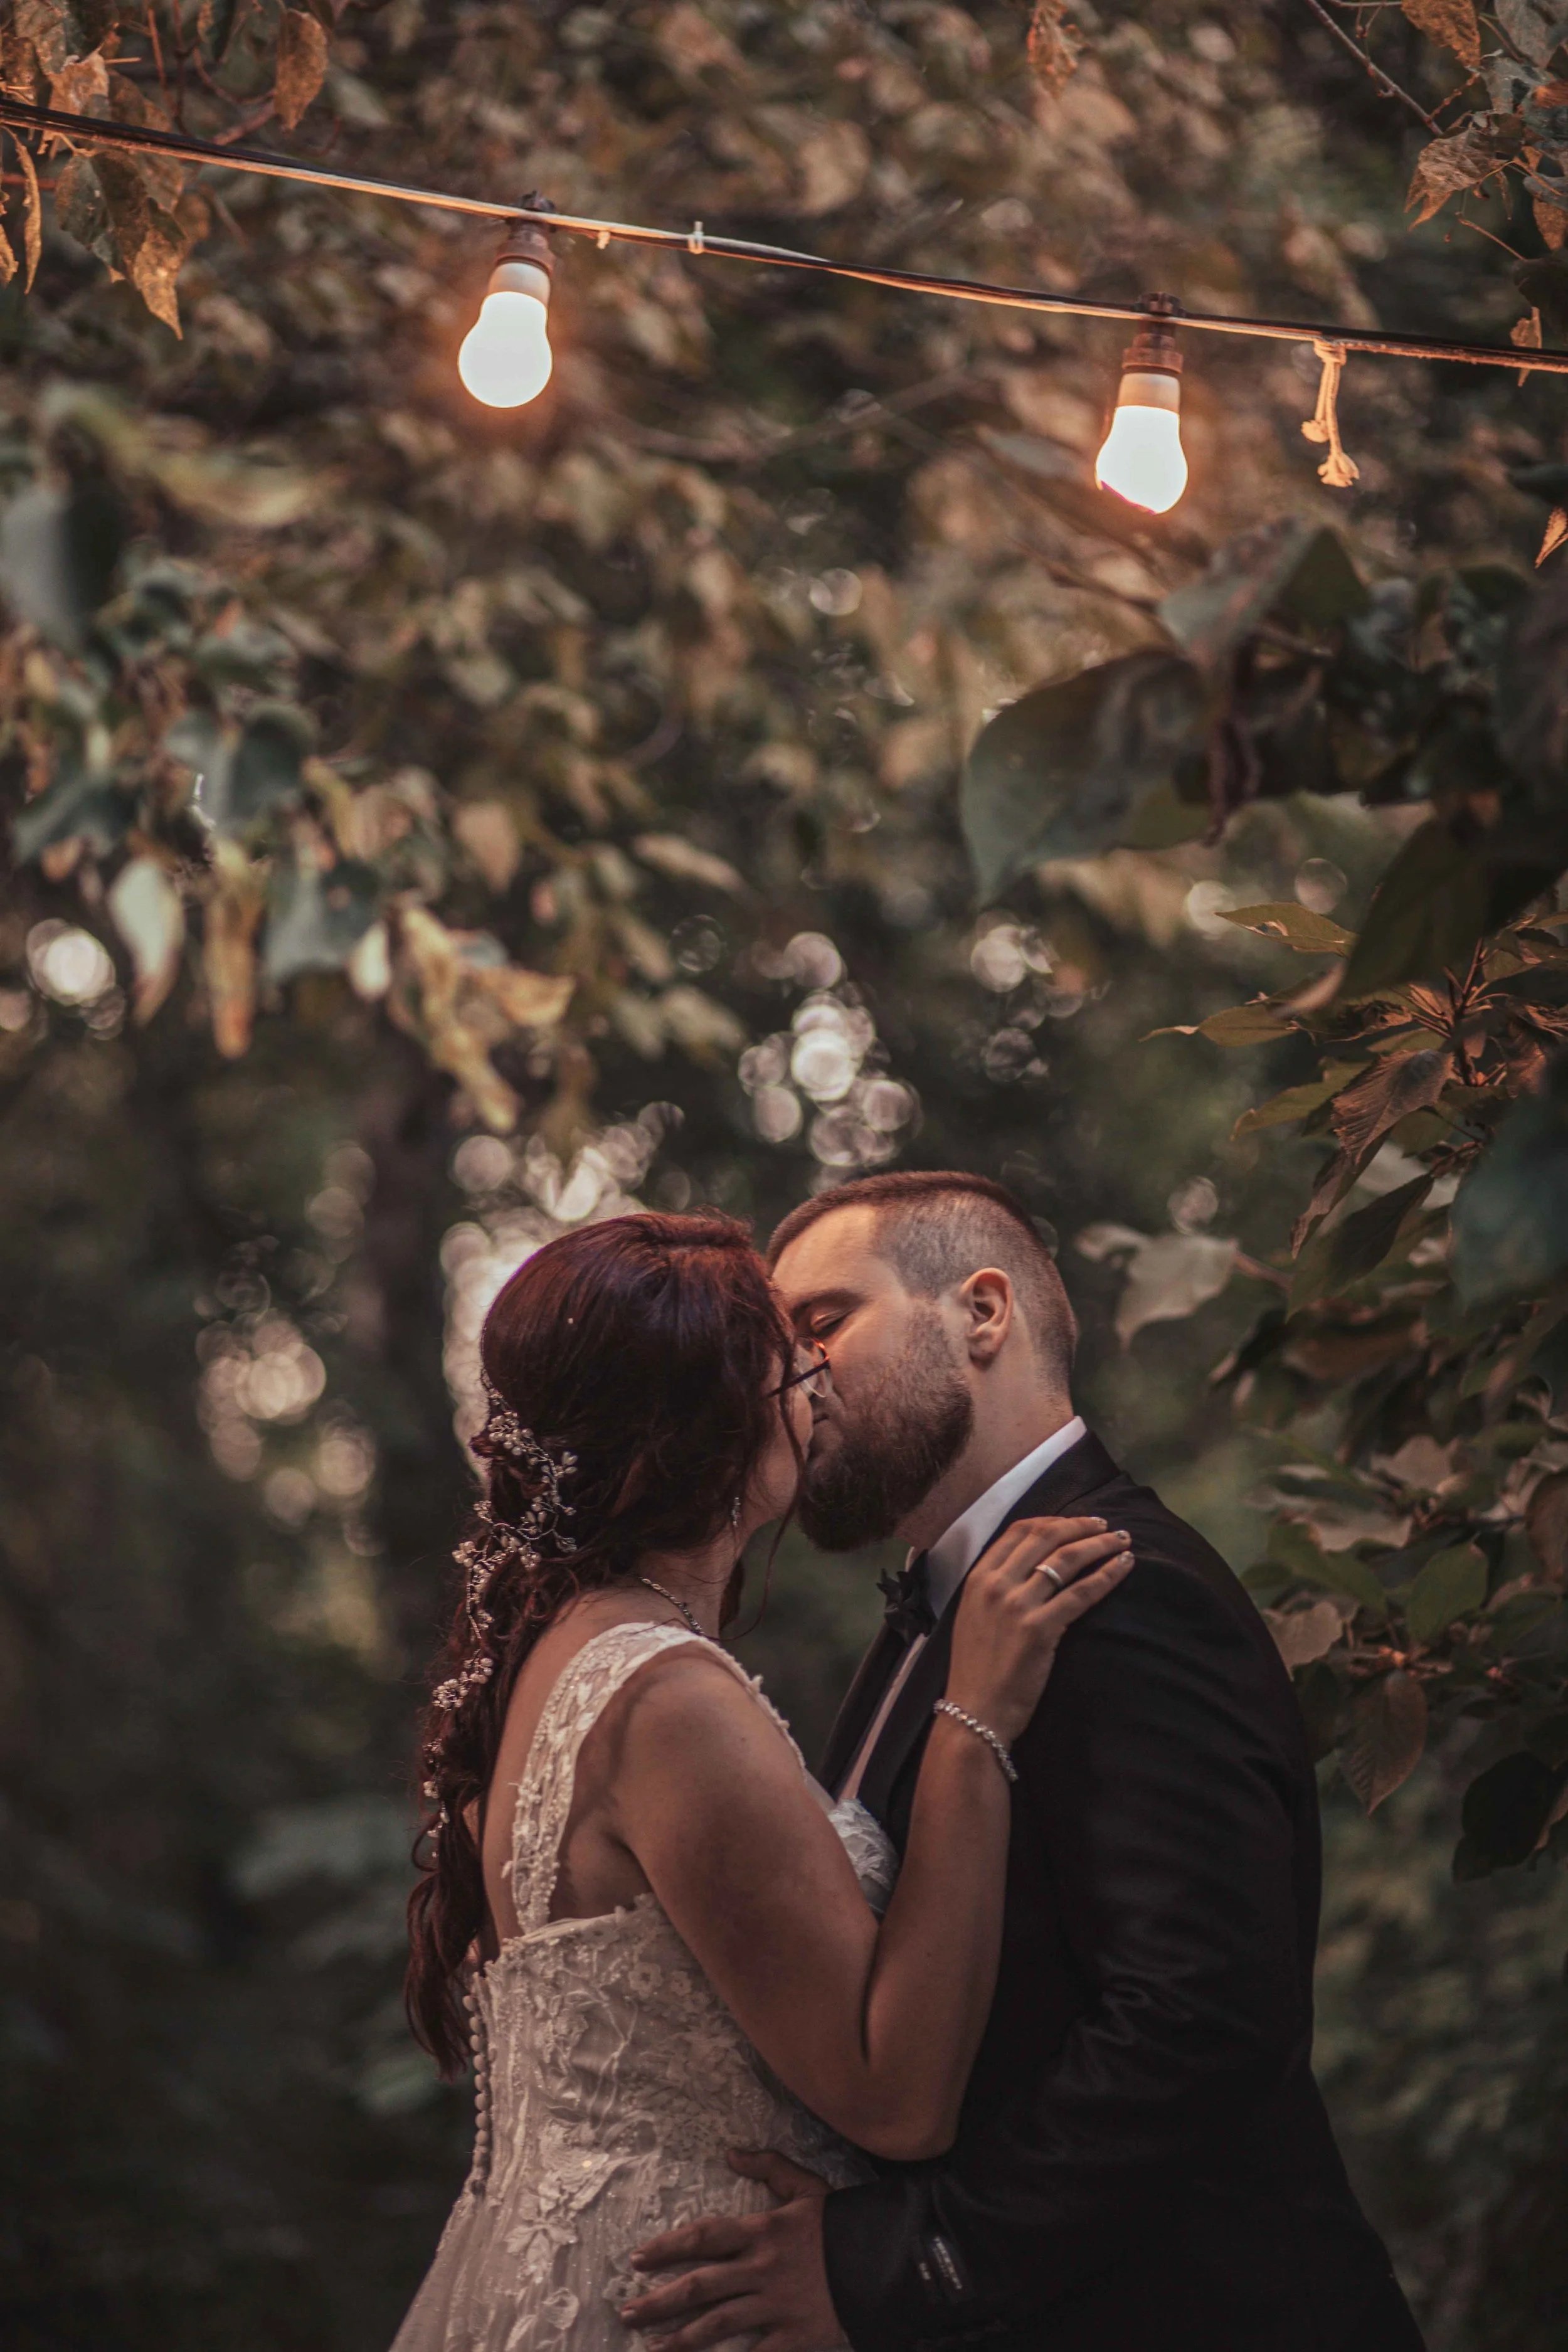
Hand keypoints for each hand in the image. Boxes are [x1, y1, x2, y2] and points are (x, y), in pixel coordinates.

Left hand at [619, 2149, 840, 2351]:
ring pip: (718, 2325)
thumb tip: (732, 2152)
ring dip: (680, 2339)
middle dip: (660, 2301)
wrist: (885, 2259)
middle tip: (628, 2312)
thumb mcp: (806, 2185)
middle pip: (700, 2286)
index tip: (638, 2259)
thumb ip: (768, 2166)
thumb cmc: (841, 2222)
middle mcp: (761, 2269)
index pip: (703, 2237)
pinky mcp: (794, 2337)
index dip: (667, 2247)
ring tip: (651, 2350)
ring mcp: (776, 2306)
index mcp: (761, 2231)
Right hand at [947, 1514, 1133, 1744]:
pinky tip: (1123, 1566)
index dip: (1054, 1520)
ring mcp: (1017, 1605)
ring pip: (1066, 1559)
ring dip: (1099, 1544)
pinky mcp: (1040, 1629)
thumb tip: (1030, 1567)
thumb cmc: (977, 1669)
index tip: (1076, 1522)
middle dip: (1080, 1526)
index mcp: (978, 1578)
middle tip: (1105, 1525)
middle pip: (1046, 1537)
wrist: (974, 1712)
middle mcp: (995, 1584)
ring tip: (1122, 1540)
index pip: (1019, 1531)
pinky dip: (1107, 1575)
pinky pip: (1081, 1593)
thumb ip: (996, 1587)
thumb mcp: (975, 1616)